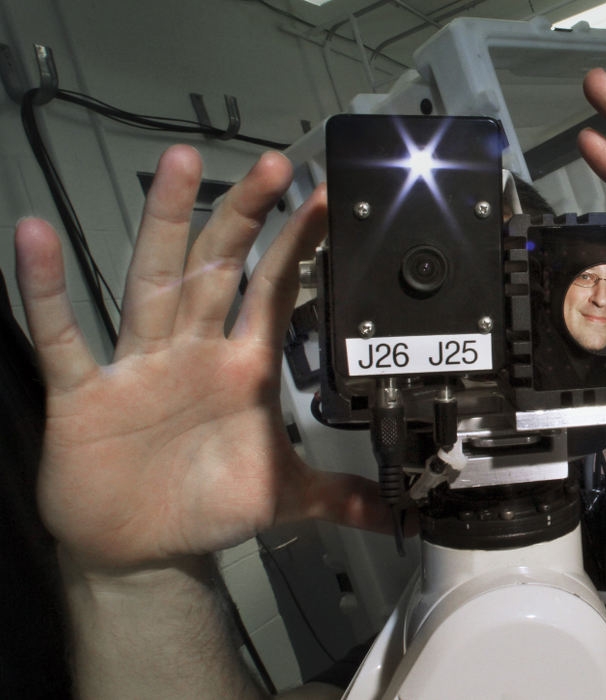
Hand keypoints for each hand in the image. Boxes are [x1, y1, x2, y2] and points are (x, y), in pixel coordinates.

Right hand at [16, 145, 390, 572]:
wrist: (145, 547)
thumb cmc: (208, 505)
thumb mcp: (282, 496)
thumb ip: (337, 494)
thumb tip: (392, 512)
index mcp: (242, 369)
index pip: (274, 293)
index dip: (298, 248)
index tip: (325, 200)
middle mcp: (194, 352)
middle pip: (219, 269)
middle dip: (244, 217)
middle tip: (271, 165)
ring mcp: (140, 366)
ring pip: (154, 282)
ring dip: (165, 226)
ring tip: (180, 166)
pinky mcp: (86, 393)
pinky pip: (64, 337)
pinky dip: (48, 293)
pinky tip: (35, 238)